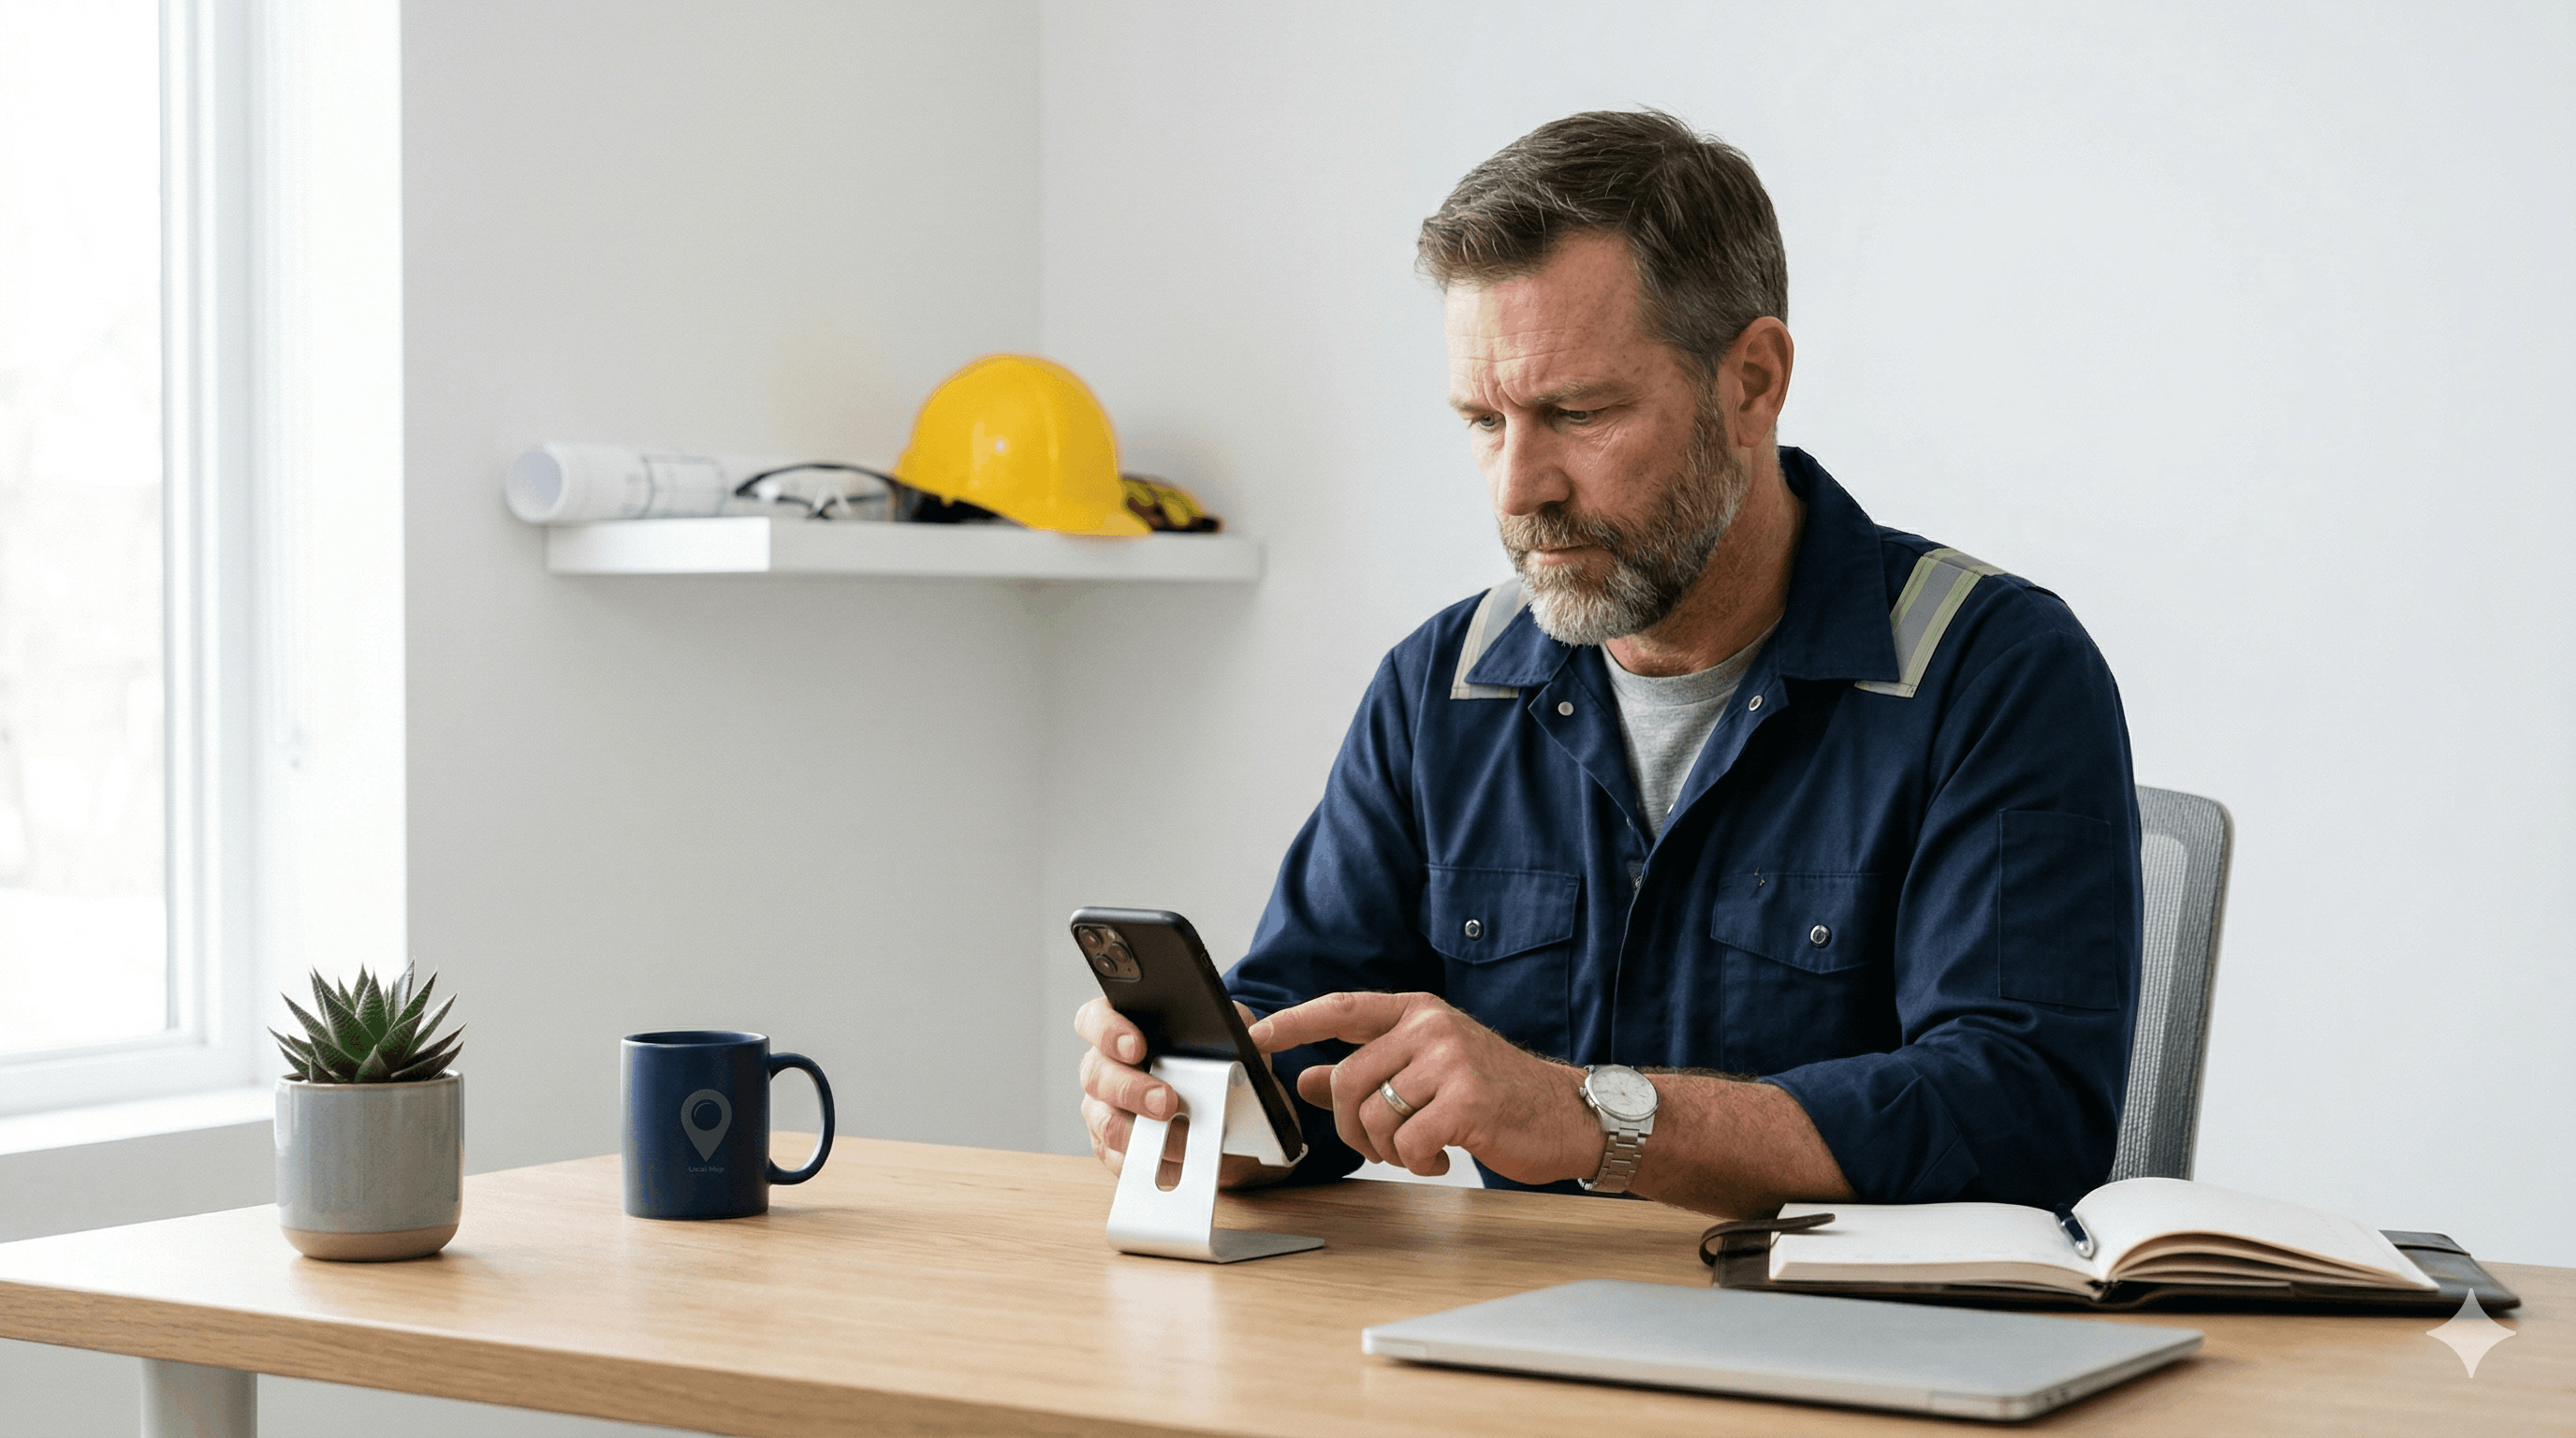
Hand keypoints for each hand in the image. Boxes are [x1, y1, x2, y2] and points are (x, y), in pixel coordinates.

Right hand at [1073, 996, 1269, 1187]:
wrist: (1220, 1109)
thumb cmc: (1210, 1061)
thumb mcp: (1229, 1036)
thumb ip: (1239, 1026)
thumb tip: (1255, 1034)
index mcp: (1121, 1029)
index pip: (1094, 1019)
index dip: (1106, 1030)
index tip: (1135, 1046)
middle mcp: (1103, 1066)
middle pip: (1095, 1074)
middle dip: (1130, 1090)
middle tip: (1166, 1102)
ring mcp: (1102, 1107)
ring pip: (1104, 1121)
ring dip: (1140, 1132)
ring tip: (1180, 1138)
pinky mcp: (1110, 1145)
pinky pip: (1116, 1156)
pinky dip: (1147, 1160)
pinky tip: (1176, 1159)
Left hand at [1248, 991, 1600, 1184]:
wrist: (1569, 1115)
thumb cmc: (1496, 1093)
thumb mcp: (1427, 1070)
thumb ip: (1366, 1070)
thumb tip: (1304, 1078)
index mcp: (1417, 1011)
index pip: (1340, 1010)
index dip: (1292, 1023)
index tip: (1254, 1037)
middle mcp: (1431, 1027)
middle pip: (1347, 1081)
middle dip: (1350, 1127)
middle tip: (1382, 1146)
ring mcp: (1450, 1061)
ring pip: (1373, 1116)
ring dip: (1388, 1150)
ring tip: (1421, 1150)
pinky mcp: (1468, 1101)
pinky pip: (1407, 1142)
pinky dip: (1417, 1162)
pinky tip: (1442, 1157)